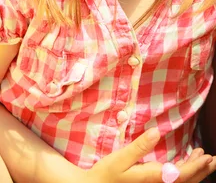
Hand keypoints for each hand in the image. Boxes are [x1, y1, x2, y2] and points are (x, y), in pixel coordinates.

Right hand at [83, 128, 215, 182]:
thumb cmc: (106, 173)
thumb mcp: (120, 158)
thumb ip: (139, 146)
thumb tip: (156, 132)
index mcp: (152, 178)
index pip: (180, 174)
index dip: (195, 167)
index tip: (205, 156)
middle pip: (185, 180)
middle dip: (201, 170)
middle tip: (212, 158)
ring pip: (181, 181)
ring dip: (194, 171)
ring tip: (203, 158)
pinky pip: (172, 180)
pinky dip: (182, 172)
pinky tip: (184, 163)